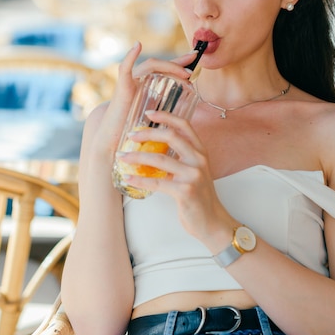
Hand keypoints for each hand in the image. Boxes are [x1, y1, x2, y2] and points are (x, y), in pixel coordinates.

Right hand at [89, 42, 199, 156]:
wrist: (116, 143)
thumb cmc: (136, 135)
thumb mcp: (156, 121)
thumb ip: (166, 114)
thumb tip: (185, 117)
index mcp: (147, 88)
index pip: (165, 70)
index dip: (180, 62)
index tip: (195, 57)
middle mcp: (138, 82)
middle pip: (160, 66)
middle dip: (178, 63)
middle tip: (193, 64)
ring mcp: (130, 83)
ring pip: (150, 66)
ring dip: (169, 66)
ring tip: (184, 72)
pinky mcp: (122, 88)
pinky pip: (124, 69)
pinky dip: (130, 56)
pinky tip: (138, 45)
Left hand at [117, 109, 233, 242]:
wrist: (212, 222)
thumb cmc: (198, 197)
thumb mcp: (193, 171)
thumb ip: (180, 158)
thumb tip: (152, 148)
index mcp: (200, 152)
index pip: (184, 125)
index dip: (166, 116)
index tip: (149, 113)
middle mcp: (199, 160)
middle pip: (171, 137)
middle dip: (147, 134)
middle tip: (131, 136)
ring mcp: (193, 175)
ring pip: (160, 159)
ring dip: (137, 157)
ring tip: (122, 157)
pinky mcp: (185, 191)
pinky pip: (156, 182)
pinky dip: (139, 180)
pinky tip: (128, 178)